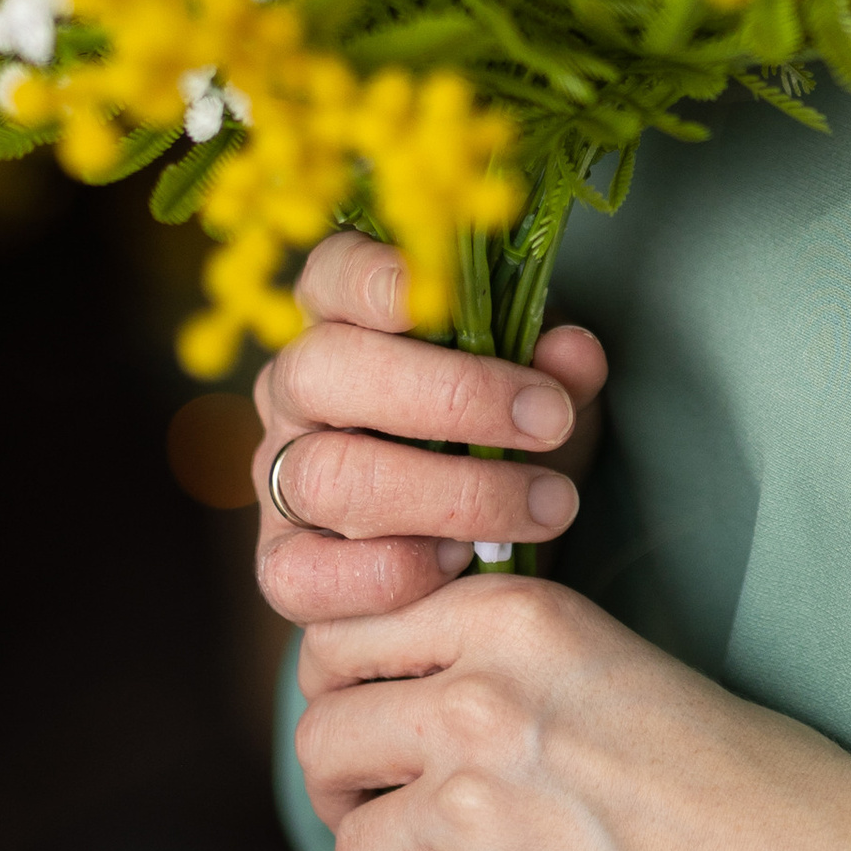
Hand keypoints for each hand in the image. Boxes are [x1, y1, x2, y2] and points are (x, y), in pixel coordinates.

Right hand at [254, 232, 610, 626]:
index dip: (370, 277)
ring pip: (325, 475)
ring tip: (537, 507)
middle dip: (447, 395)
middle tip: (548, 422)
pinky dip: (390, 572)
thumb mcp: (542, 394)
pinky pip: (303, 577)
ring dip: (447, 496)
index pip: (332, 273)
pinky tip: (459, 562)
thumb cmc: (501, 437)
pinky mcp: (282, 567)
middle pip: (324, 370)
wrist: (472, 545)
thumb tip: (572, 353)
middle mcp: (294, 391)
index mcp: (344, 319)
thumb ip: (558, 370)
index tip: (434, 297)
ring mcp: (277, 479)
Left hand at [296, 574, 850, 850]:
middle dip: (340, 779)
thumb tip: (381, 677)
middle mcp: (483, 691)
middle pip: (322, 731)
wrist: (782, 840)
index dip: (338, 678)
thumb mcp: (588, 649)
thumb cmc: (703, 749)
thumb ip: (486, 648)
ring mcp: (479, 799)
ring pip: (349, 838)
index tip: (364, 712)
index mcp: (511, 611)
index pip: (343, 629)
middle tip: (378, 802)